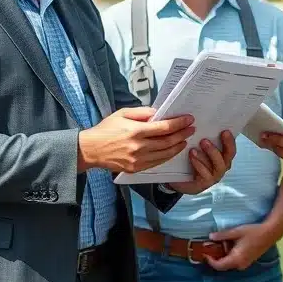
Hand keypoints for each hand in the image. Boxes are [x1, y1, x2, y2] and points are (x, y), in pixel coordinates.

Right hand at [78, 107, 194, 172]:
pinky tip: (172, 150)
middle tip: (191, 128)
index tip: (188, 119)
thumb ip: (142, 113)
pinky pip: (157, 163)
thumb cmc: (106, 129)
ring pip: (165, 154)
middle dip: (182, 134)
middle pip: (167, 142)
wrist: (91, 150)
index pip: (163, 127)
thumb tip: (158, 113)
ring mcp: (137, 160)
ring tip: (185, 139)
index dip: (179, 123)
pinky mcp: (136, 168)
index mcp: (135, 131)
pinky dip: (167, 156)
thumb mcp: (122, 113)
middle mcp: (138, 147)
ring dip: (178, 147)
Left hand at [168, 131, 236, 194]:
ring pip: (218, 166)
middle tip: (204, 140)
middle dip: (219, 147)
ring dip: (208, 155)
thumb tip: (200, 121)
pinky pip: (205, 174)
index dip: (230, 140)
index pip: (231, 148)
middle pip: (228, 157)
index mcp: (223, 156)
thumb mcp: (197, 147)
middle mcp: (222, 166)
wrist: (179, 179)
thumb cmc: (191, 159)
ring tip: (194, 149)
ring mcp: (214, 176)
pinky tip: (191, 157)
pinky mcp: (205, 184)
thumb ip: (203, 138)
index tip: (224, 131)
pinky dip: (198, 164)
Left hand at [204, 221, 282, 270]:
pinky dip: (229, 256)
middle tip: (210, 249)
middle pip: (224, 266)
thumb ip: (222, 235)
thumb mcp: (236, 232)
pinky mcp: (248, 261)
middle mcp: (240, 265)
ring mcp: (245, 264)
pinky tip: (229, 246)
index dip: (210, 261)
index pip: (219, 265)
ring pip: (229, 263)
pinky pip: (235, 261)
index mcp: (236, 259)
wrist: (269, 233)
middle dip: (215, 258)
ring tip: (218, 246)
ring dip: (223, 256)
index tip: (205, 253)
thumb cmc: (253, 232)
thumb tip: (210, 237)